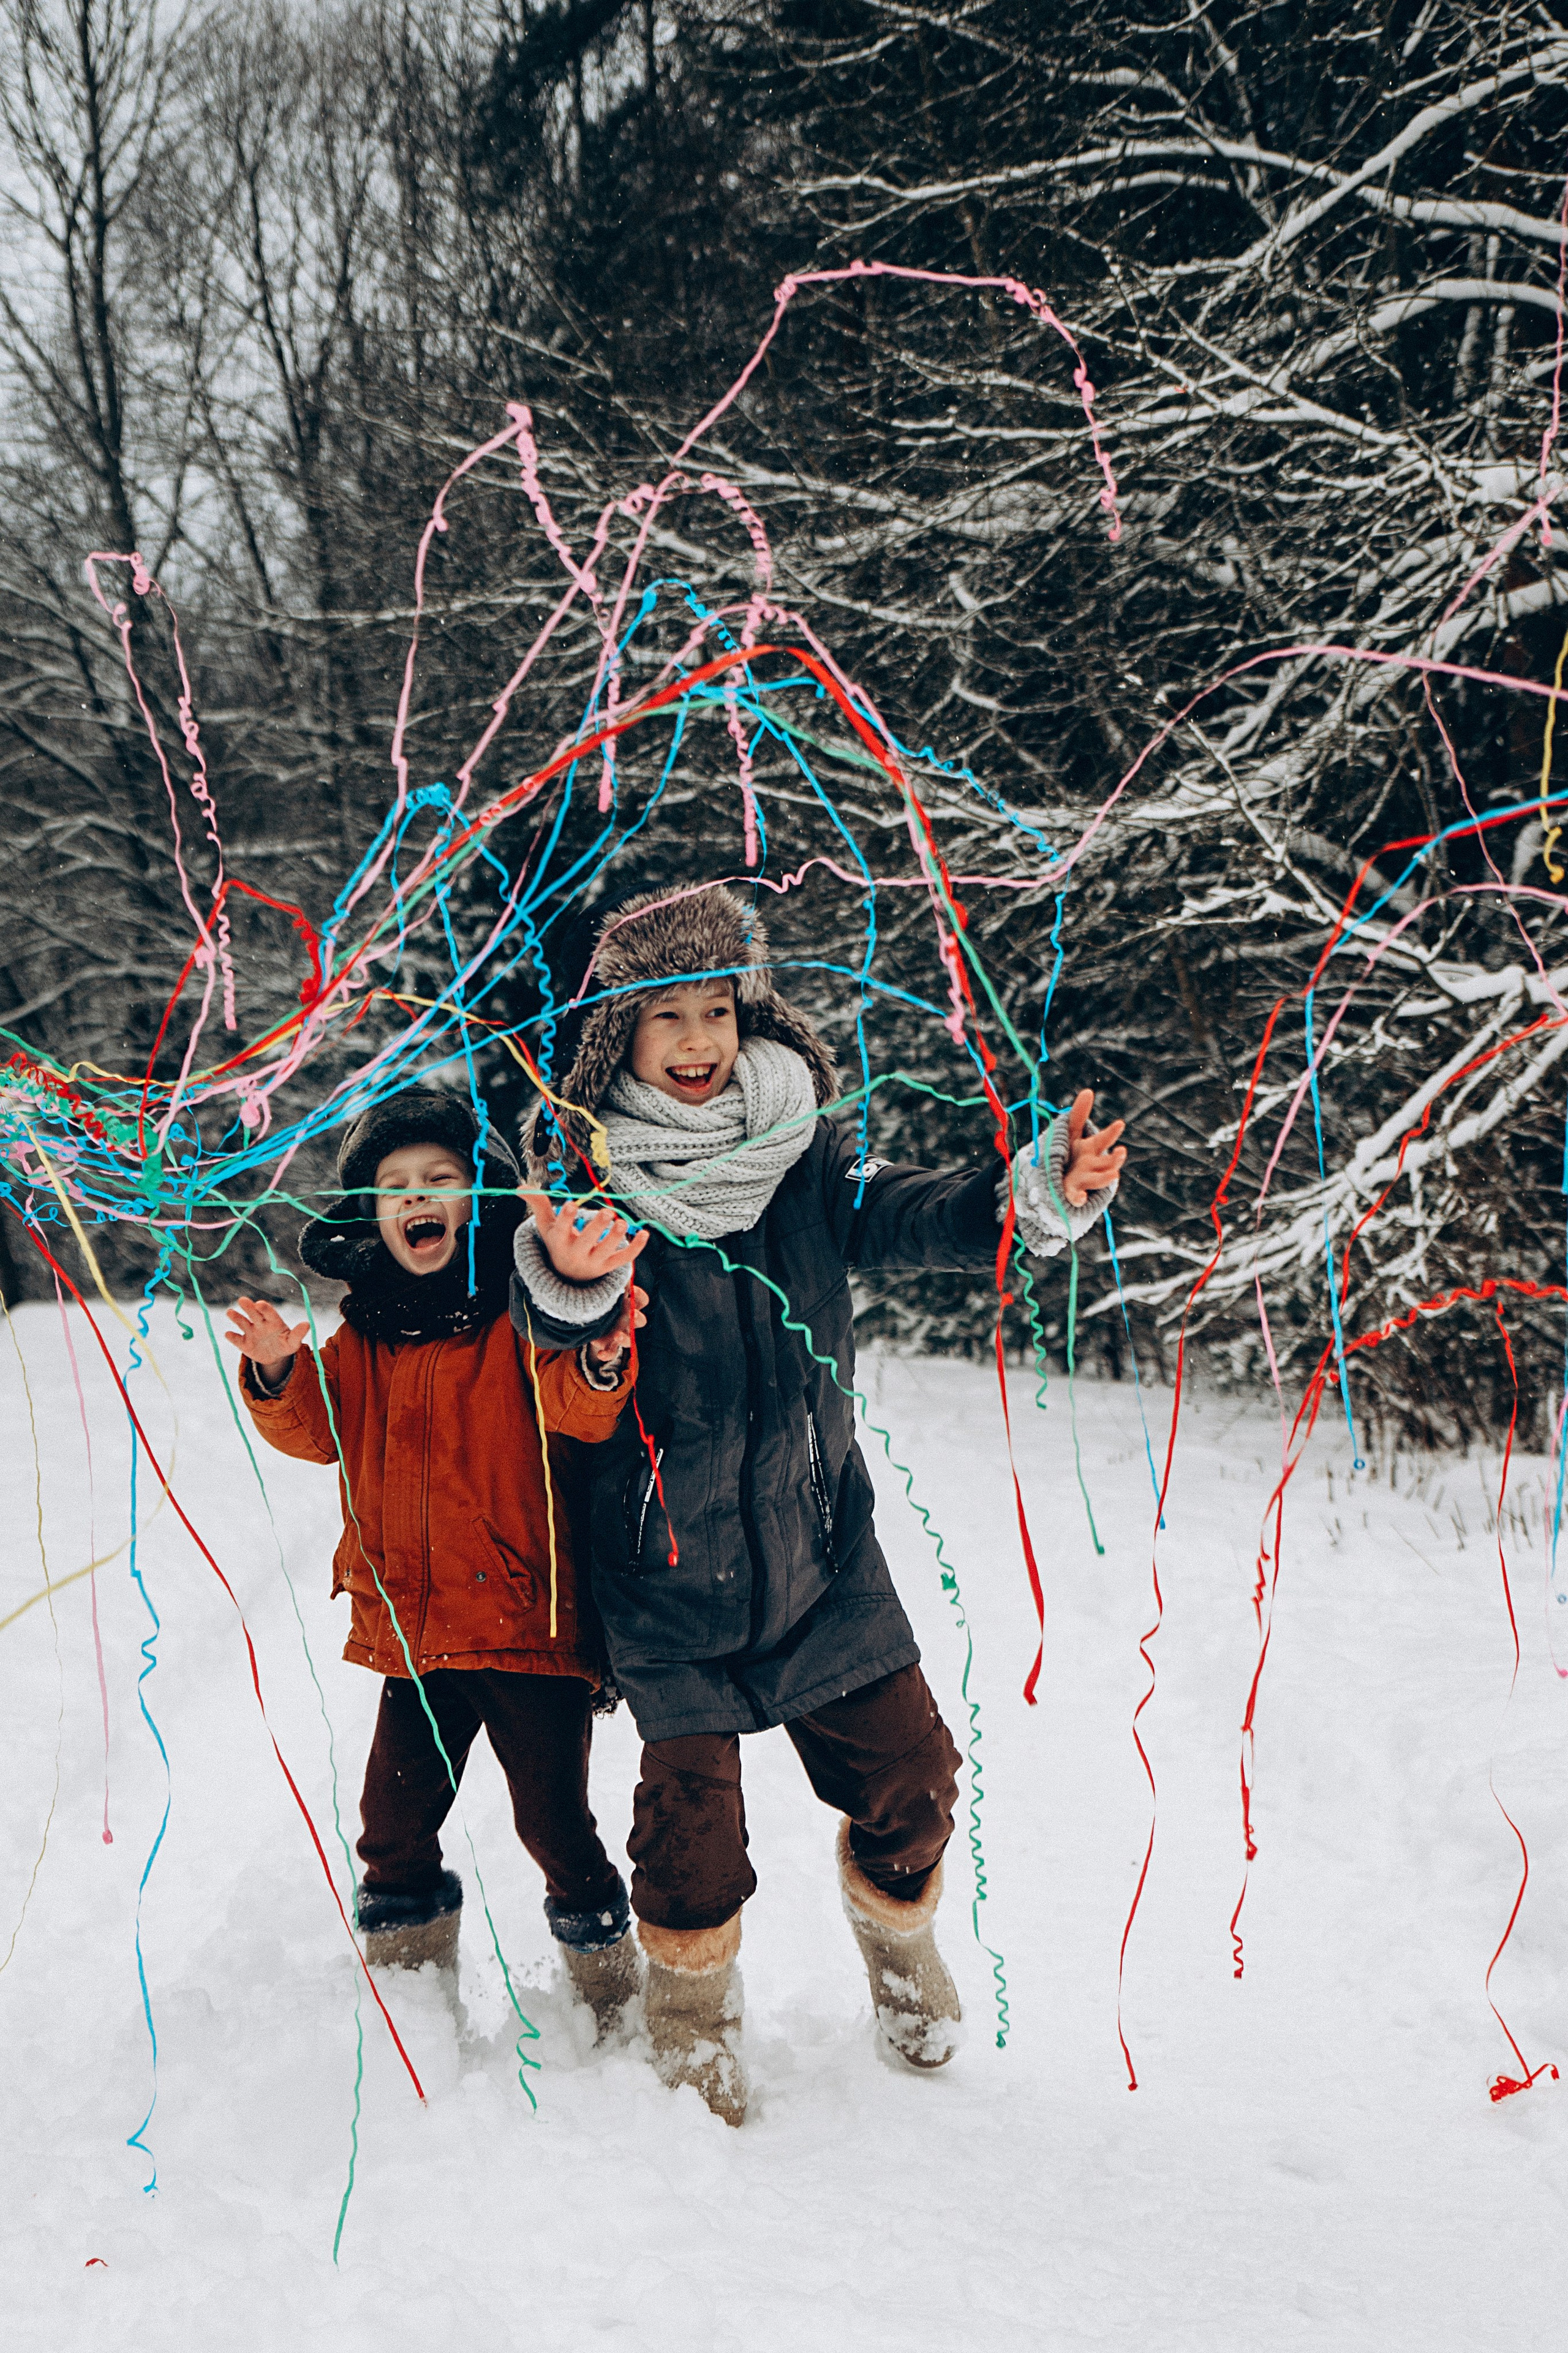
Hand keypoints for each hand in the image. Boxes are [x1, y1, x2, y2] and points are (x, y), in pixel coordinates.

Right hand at [225, 1296, 309, 1378]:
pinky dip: (232, 1337)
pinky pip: (237, 1340)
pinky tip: (228, 1334)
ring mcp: (251, 1332)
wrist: (275, 1356)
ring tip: (230, 1312)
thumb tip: (307, 1324)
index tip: (260, 1304)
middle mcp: (260, 1323)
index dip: (264, 1308)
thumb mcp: (293, 1342)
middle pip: (254, 1313)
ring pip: (242, 1323)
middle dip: (248, 1307)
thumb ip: (298, 1334)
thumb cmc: (285, 1345)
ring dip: (236, 1317)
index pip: (269, 1312)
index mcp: (273, 1321)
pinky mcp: (244, 1343)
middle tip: (242, 1300)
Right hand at [520, 1188, 647, 1283]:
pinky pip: (624, 1259)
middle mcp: (576, 1253)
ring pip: (606, 1251)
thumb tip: (521, 1186)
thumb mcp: (546, 1226)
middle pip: (586, 1241)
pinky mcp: (608, 1267)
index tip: (570, 1205)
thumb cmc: (558, 1243)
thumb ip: (538, 1204)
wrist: (567, 1277)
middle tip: (607, 1212)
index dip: (566, 1219)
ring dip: (615, 1237)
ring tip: (623, 1222)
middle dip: (596, 1228)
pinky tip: (645, 1233)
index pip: (561, 1230)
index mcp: (559, 1241)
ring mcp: (593, 1262)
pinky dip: (636, 1248)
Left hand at [587, 1283, 646, 1369]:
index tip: (632, 1291)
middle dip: (638, 1318)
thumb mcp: (604, 1284)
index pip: (641, 1300)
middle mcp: (627, 1319)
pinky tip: (600, 1355)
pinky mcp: (608, 1344)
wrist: (583, 1310)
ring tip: (618, 1335)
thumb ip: (611, 1276)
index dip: (639, 1296)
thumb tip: (620, 1260)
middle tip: (633, 1315)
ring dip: (626, 1338)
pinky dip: (607, 1355)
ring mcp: (619, 1332)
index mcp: (628, 1303)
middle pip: (640, 1320)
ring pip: (628, 1339)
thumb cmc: (598, 1294)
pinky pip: (611, 1352)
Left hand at [1061, 1088, 1126, 1206]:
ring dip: (1105, 1177)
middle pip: (1106, 1162)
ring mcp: (1083, 1181)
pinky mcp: (1071, 1195)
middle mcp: (1090, 1166)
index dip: (1111, 1132)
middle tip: (1121, 1152)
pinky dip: (1079, 1198)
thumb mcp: (1069, 1134)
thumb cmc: (1067, 1155)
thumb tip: (1088, 1091)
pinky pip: (1076, 1198)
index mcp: (1090, 1149)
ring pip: (1097, 1179)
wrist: (1054, 1182)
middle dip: (1115, 1158)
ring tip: (1113, 1174)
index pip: (1103, 1140)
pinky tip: (1080, 1198)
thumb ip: (1079, 1115)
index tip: (1120, 1124)